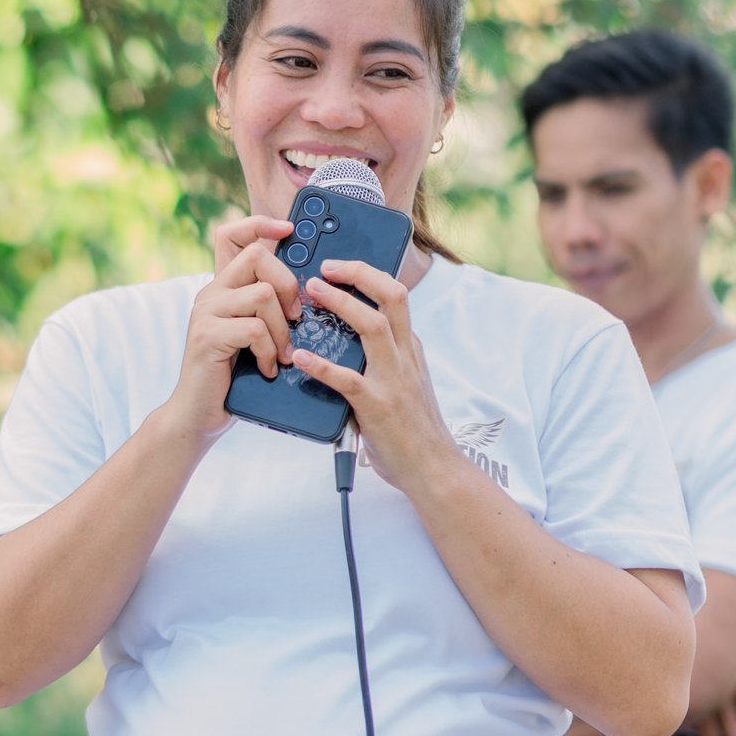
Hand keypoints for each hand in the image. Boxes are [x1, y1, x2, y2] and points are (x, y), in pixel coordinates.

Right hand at [158, 215, 300, 439]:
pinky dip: (269, 350)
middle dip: (288, 286)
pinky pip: (254, 328)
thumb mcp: (252, 334)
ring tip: (282, 354)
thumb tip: (308, 291)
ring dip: (281, 328)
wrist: (200, 414)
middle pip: (257, 257)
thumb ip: (266, 309)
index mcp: (222, 287)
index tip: (289, 229)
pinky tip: (267, 368)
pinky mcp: (207, 336)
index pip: (231, 234)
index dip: (260, 224)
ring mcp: (205, 313)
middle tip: (295, 318)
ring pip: (261, 294)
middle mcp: (210, 293)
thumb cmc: (234, 377)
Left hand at [288, 257, 456, 491]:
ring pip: (373, 326)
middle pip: (391, 296)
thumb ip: (385, 359)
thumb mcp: (406, 382)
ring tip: (311, 292)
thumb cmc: (413, 429)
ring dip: (341, 304)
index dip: (368, 274)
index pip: (395, 296)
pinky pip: (347, 380)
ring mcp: (394, 380)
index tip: (340, 265)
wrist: (434, 470)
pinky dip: (322, 366)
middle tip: (324, 266)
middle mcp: (405, 357)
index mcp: (409, 348)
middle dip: (359, 273)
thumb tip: (348, 340)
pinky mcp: (378, 407)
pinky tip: (300, 357)